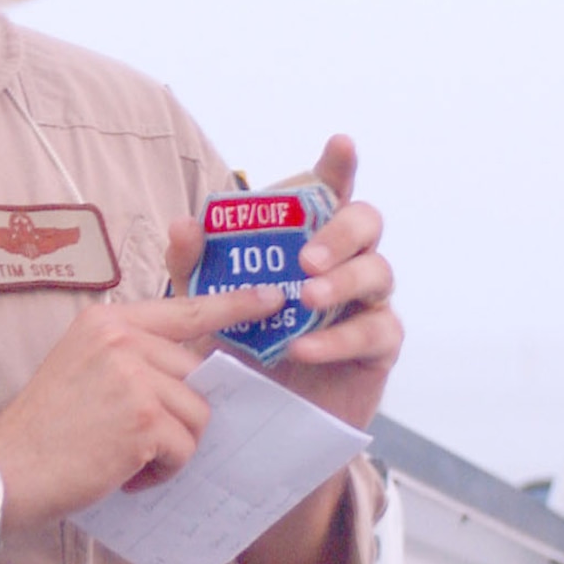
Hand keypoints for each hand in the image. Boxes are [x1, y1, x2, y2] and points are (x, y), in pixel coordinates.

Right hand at [0, 284, 283, 535]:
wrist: (5, 469)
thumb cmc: (45, 428)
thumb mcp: (83, 364)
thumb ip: (132, 355)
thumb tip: (192, 370)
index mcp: (109, 320)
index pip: (185, 308)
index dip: (231, 306)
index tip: (269, 298)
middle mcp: (123, 338)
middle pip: (195, 375)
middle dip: (178, 416)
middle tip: (134, 438)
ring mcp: (134, 376)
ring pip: (196, 414)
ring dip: (170, 448)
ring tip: (125, 456)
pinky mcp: (143, 418)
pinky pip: (185, 447)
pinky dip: (162, 472)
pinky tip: (125, 473)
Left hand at [166, 135, 400, 431]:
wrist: (253, 419)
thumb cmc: (236, 348)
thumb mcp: (202, 308)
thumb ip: (191, 266)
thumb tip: (185, 224)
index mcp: (308, 238)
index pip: (330, 192)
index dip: (339, 165)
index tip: (340, 144)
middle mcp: (345, 261)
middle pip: (366, 222)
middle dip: (340, 232)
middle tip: (305, 258)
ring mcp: (367, 302)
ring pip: (379, 272)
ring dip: (342, 280)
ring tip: (306, 298)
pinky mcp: (378, 348)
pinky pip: (375, 331)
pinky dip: (339, 338)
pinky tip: (304, 349)